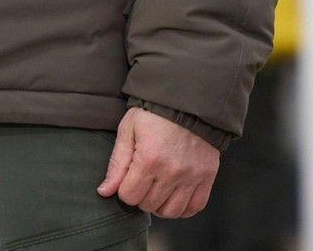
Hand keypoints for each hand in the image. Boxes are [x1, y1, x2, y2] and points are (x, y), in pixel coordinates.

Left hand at [97, 107, 220, 218]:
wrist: (188, 101)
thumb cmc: (153, 114)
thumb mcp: (128, 130)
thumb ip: (117, 163)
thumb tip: (104, 191)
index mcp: (149, 159)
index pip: (129, 196)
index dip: (124, 190)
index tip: (128, 178)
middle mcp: (172, 171)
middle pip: (149, 205)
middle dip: (141, 196)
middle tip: (142, 181)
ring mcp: (192, 176)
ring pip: (171, 211)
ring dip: (160, 205)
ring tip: (157, 190)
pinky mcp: (207, 176)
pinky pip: (195, 207)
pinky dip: (183, 208)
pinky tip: (174, 196)